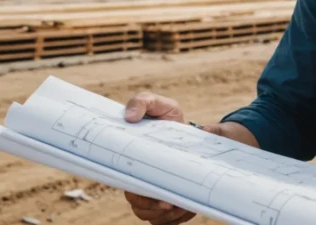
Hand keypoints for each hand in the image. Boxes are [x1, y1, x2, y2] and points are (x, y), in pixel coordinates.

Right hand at [122, 92, 193, 223]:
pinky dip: (177, 218)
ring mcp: (151, 191)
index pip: (125, 183)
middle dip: (153, 208)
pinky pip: (165, 220)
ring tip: (182, 206)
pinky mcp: (166, 201)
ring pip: (150, 215)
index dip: (138, 194)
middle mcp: (138, 180)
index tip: (155, 194)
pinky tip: (187, 208)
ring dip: (166, 215)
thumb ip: (142, 102)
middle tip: (170, 204)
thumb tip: (130, 116)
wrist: (190, 132)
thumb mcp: (159, 104)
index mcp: (132, 162)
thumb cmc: (168, 117)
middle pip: (137, 204)